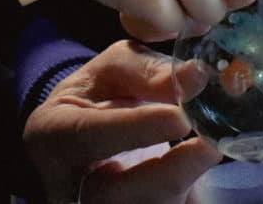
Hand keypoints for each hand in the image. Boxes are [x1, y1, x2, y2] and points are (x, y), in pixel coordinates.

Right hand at [24, 40, 221, 203]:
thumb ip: (148, 71)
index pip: (88, 136)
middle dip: (165, 175)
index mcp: (52, 134)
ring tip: (211, 150)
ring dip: (182, 187)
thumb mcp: (113, 70)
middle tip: (208, 146)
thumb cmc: (97, 97)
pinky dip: (185, 196)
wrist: (86, 138)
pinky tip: (201, 168)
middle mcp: (66, 183)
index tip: (178, 118)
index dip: (135, 130)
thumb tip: (196, 76)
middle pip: (112, 195)